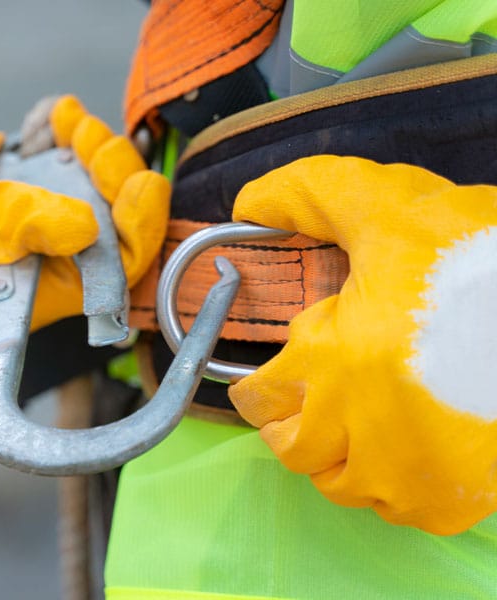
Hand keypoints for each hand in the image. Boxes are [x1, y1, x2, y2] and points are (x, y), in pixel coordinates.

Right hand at [0, 95, 169, 329]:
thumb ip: (6, 226)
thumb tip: (84, 229)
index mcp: (29, 294)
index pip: (105, 281)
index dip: (134, 237)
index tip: (138, 184)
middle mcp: (54, 263)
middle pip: (123, 229)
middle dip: (116, 173)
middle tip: (87, 134)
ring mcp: (62, 219)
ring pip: (115, 186)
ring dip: (94, 144)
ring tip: (58, 123)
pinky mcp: (61, 180)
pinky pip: (89, 151)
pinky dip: (70, 128)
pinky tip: (37, 127)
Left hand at [229, 155, 496, 534]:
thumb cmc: (484, 257)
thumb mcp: (393, 204)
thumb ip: (312, 194)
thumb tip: (249, 200)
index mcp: (335, 362)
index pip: (259, 398)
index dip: (259, 384)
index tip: (270, 377)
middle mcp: (361, 432)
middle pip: (293, 448)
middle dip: (292, 420)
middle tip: (315, 396)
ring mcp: (408, 476)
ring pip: (340, 485)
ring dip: (338, 455)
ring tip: (360, 420)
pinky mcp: (455, 501)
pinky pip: (400, 509)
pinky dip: (393, 484)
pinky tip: (407, 446)